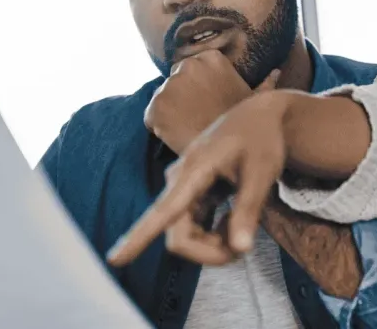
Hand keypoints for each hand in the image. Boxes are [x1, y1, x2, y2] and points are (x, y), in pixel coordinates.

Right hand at [109, 91, 289, 266]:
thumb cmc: (262, 139)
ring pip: (185, 235)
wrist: (259, 116)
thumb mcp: (262, 172)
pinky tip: (232, 222)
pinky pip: (192, 227)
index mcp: (193, 171)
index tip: (114, 260)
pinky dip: (213, 235)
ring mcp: (182, 188)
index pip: (162, 212)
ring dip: (213, 244)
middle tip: (244, 247)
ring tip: (243, 229)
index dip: (137, 238)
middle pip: (178, 237)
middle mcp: (179, 181)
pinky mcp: (190, 194)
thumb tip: (241, 250)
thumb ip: (249, 211)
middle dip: (209, 252)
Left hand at [145, 49, 278, 155]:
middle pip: (173, 81)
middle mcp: (187, 66)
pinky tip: (177, 136)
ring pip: (161, 99)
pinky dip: (159, 127)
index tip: (204, 103)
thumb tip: (276, 72)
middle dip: (180, 96)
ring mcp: (169, 86)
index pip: (190, 69)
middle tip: (194, 116)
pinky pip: (151, 117)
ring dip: (169, 111)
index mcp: (210, 58)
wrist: (228, 152)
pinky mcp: (156, 107)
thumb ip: (263, 84)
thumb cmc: (244, 124)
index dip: (195, 88)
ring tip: (188, 128)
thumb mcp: (256, 100)